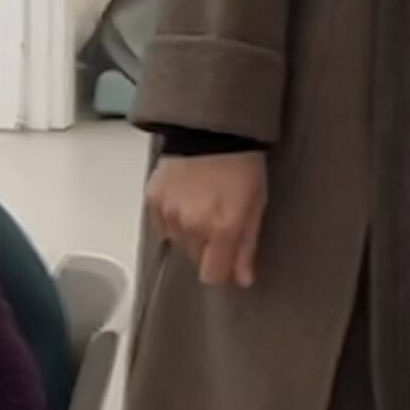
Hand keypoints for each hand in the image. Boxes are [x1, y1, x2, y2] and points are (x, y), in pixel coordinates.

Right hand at [147, 151, 270, 290]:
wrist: (212, 128)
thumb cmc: (241, 164)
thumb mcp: (256, 205)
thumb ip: (247, 247)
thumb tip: (243, 280)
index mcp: (222, 228)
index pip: (213, 274)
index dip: (221, 270)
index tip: (227, 259)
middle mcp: (192, 225)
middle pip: (195, 259)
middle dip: (208, 248)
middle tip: (218, 220)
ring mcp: (169, 213)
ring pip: (178, 242)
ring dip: (189, 232)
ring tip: (202, 204)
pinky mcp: (153, 200)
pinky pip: (162, 225)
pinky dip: (173, 217)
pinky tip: (186, 198)